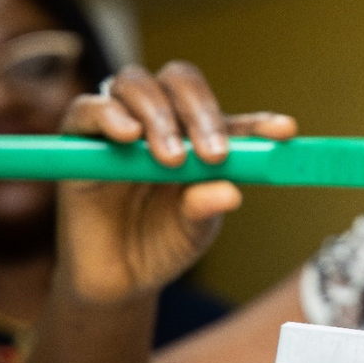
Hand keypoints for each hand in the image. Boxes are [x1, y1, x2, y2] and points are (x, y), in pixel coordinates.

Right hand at [55, 61, 296, 301]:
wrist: (117, 280)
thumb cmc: (163, 244)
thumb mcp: (195, 231)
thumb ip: (207, 208)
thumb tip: (230, 192)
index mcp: (200, 138)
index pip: (231, 118)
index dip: (259, 122)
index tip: (284, 132)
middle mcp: (162, 122)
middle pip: (180, 82)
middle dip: (202, 111)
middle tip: (214, 154)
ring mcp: (119, 126)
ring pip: (136, 84)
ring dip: (158, 114)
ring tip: (172, 158)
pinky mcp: (78, 141)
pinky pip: (88, 109)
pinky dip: (109, 114)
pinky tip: (129, 136)